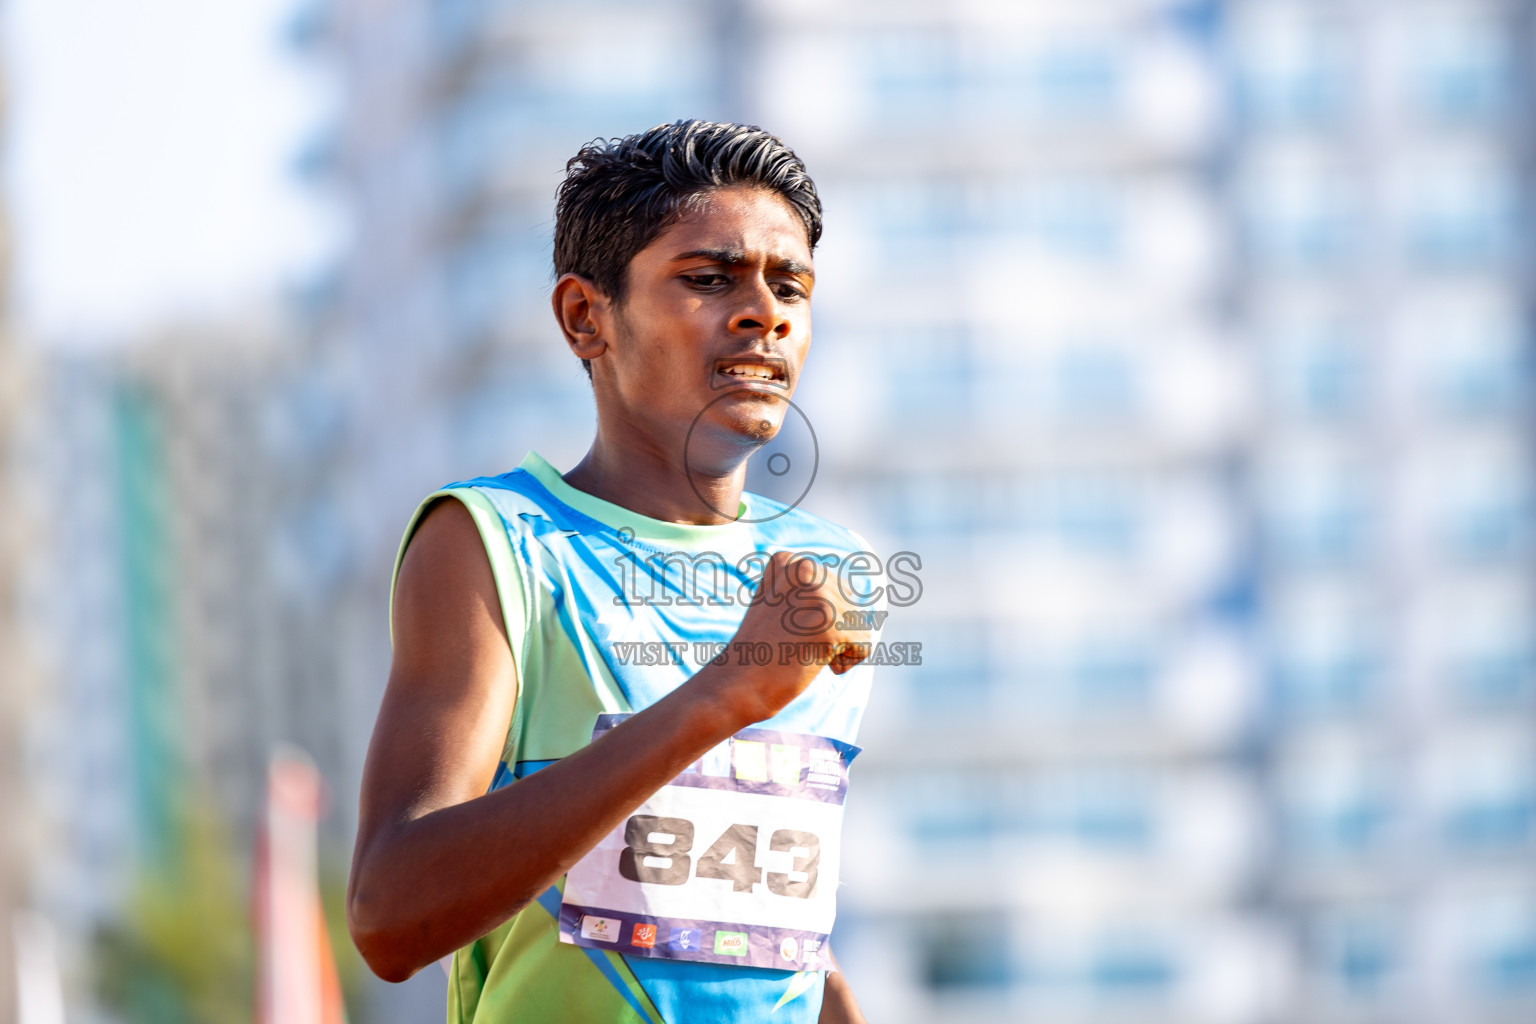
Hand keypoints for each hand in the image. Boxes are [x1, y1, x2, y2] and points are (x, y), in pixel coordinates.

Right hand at [706, 550, 872, 726]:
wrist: (738, 684)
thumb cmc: (761, 650)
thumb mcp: (780, 605)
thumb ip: (808, 590)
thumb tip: (853, 589)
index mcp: (790, 560)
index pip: (838, 589)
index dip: (821, 619)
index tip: (788, 629)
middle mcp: (805, 569)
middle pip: (852, 605)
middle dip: (832, 633)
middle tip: (793, 643)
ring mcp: (818, 595)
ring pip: (859, 626)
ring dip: (837, 649)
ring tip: (800, 652)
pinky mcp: (830, 623)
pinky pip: (864, 646)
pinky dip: (844, 662)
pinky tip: (813, 663)